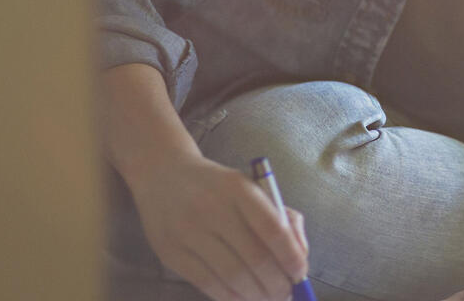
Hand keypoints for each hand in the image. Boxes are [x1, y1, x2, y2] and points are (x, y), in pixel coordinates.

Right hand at [128, 153, 310, 300]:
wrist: (162, 176)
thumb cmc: (219, 188)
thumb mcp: (251, 188)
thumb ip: (282, 217)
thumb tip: (300, 256)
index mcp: (239, 189)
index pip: (272, 229)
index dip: (290, 257)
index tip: (300, 274)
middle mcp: (212, 209)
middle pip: (254, 258)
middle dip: (276, 283)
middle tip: (287, 294)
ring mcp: (188, 232)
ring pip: (231, 275)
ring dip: (256, 294)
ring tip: (268, 298)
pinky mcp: (171, 252)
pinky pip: (206, 283)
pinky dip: (230, 297)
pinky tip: (243, 298)